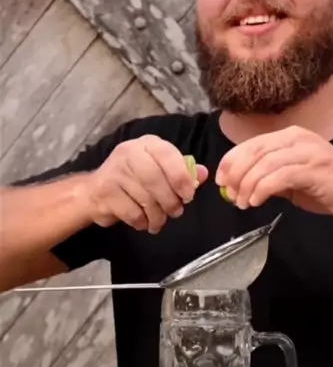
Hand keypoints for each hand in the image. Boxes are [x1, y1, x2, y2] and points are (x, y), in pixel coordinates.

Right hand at [81, 137, 207, 232]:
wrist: (95, 190)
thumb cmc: (135, 178)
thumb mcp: (160, 168)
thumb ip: (182, 171)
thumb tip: (203, 174)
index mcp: (148, 144)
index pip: (168, 155)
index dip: (181, 177)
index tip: (188, 196)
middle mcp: (129, 152)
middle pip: (155, 179)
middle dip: (169, 201)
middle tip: (176, 212)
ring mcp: (115, 171)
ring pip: (144, 198)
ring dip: (157, 215)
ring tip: (160, 221)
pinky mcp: (105, 191)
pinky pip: (132, 212)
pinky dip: (142, 221)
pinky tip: (143, 222)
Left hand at [216, 126, 332, 223]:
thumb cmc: (330, 187)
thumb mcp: (294, 178)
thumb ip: (270, 176)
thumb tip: (240, 184)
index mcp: (291, 136)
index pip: (252, 144)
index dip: (231, 160)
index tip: (220, 179)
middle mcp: (297, 137)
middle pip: (254, 151)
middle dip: (236, 173)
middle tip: (229, 194)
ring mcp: (307, 151)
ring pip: (264, 163)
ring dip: (247, 185)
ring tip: (243, 202)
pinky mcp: (314, 168)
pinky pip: (279, 176)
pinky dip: (262, 189)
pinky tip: (256, 202)